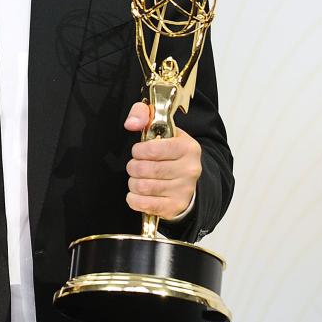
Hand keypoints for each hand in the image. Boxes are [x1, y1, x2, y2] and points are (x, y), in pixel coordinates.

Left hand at [123, 101, 200, 218]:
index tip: (138, 151)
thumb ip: (142, 114)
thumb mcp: (160, 127)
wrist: (186, 177)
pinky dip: (134, 199)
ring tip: (138, 178)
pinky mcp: (175, 206)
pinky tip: (136, 193)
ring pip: (144, 187)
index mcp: (188, 148)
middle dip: (134, 167)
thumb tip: (131, 123)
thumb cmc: (168, 151)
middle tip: (135, 166)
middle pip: (147, 170)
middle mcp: (190, 169)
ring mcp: (184, 190)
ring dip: (133, 182)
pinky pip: (146, 205)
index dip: (139, 150)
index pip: (154, 149)